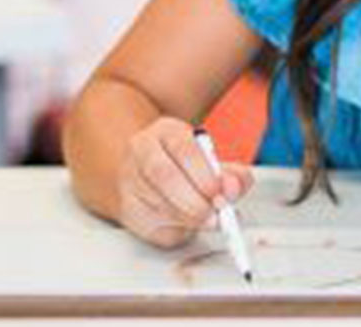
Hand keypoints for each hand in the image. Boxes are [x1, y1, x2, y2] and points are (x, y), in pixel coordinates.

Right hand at [117, 117, 253, 247]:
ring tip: (209, 220)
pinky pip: (150, 225)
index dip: (205, 175)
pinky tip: (188, 225)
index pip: (184, 149)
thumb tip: (234, 187)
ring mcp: (128, 179)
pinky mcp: (125, 208)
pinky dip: (175, 229)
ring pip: (157, 203)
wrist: (147, 172)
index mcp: (165, 131)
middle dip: (196, 201)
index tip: (222, 193)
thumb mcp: (212, 160)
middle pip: (165, 176)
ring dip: (188, 218)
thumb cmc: (185, 166)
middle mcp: (140, 151)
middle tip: (217, 214)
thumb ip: (232, 173)